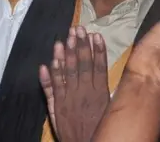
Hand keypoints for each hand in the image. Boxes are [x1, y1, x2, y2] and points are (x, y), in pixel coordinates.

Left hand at [39, 27, 108, 141]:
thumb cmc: (101, 130)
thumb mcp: (111, 111)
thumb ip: (109, 93)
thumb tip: (114, 77)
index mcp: (99, 93)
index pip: (99, 66)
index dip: (97, 50)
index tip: (95, 35)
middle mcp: (83, 93)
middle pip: (81, 65)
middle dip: (79, 46)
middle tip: (78, 28)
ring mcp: (68, 100)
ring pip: (65, 74)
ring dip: (63, 55)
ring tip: (63, 39)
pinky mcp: (56, 108)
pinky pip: (50, 90)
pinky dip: (47, 77)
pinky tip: (45, 64)